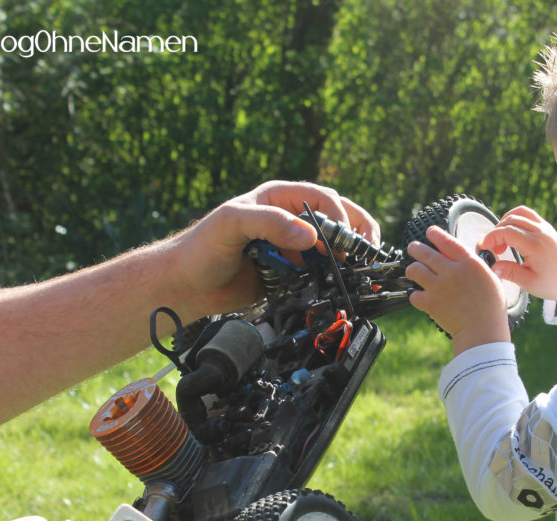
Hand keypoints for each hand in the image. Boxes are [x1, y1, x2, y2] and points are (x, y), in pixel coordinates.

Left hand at [169, 181, 378, 319]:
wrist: (187, 286)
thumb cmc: (202, 248)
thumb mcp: (232, 223)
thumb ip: (269, 222)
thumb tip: (309, 236)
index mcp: (277, 198)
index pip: (321, 198)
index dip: (338, 215)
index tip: (343, 238)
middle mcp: (289, 219)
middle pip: (337, 217)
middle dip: (356, 231)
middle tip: (369, 250)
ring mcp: (293, 247)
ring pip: (333, 245)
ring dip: (349, 255)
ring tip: (360, 268)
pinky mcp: (292, 272)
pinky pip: (321, 271)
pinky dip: (335, 276)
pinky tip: (342, 283)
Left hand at [406, 226, 510, 354]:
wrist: (482, 330)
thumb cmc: (491, 307)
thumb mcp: (491, 279)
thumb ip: (477, 266)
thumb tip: (468, 259)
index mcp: (469, 263)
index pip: (446, 241)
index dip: (435, 234)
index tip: (430, 231)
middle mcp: (451, 272)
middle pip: (425, 252)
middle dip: (415, 248)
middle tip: (413, 247)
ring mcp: (438, 287)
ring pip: (414, 270)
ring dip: (413, 269)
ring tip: (414, 271)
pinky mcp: (430, 303)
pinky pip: (413, 294)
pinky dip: (415, 294)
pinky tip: (419, 295)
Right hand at [480, 206, 556, 309]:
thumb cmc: (555, 284)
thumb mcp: (529, 283)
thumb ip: (509, 272)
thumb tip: (493, 267)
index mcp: (536, 246)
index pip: (507, 231)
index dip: (491, 238)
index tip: (485, 248)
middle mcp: (541, 232)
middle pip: (511, 219)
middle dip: (496, 232)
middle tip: (495, 249)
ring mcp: (546, 228)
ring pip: (520, 212)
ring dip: (506, 222)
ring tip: (503, 241)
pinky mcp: (548, 228)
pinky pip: (529, 215)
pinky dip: (516, 219)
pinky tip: (513, 235)